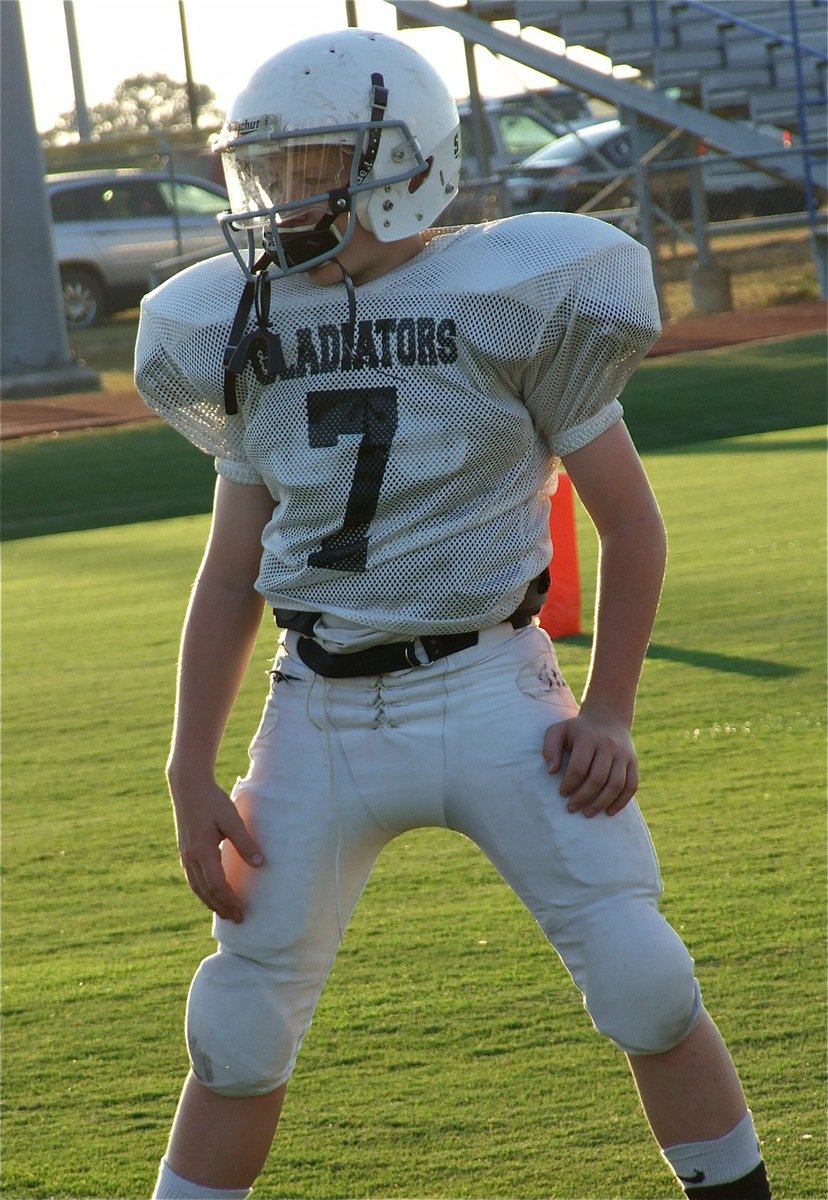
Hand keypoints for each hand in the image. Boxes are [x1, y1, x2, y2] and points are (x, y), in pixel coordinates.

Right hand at [169, 776, 263, 922]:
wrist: (188, 786)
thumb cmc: (212, 800)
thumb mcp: (231, 819)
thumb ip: (245, 841)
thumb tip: (260, 863)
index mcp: (201, 851)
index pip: (217, 885)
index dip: (230, 900)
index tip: (242, 912)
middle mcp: (190, 857)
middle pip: (205, 891)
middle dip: (221, 907)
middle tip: (237, 919)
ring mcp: (185, 854)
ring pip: (196, 886)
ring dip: (210, 901)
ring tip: (224, 912)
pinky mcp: (185, 850)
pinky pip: (192, 878)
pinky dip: (202, 890)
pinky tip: (210, 893)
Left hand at [542, 711, 638, 817]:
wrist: (608, 717)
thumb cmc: (577, 730)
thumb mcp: (559, 731)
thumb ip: (550, 748)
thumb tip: (551, 771)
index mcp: (588, 738)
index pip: (579, 767)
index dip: (569, 784)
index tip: (562, 793)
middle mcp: (609, 745)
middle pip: (598, 778)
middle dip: (583, 797)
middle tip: (571, 808)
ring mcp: (623, 754)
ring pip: (616, 784)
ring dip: (601, 803)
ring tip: (587, 813)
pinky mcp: (633, 762)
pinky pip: (631, 785)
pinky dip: (621, 801)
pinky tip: (609, 812)